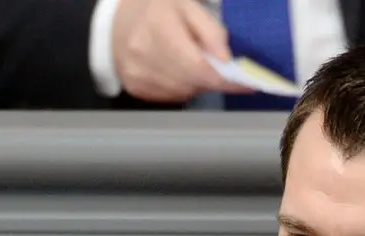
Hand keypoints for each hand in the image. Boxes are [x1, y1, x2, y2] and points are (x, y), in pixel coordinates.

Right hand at [110, 0, 249, 103]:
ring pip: (185, 92)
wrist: (116, 21)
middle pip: (194, 82)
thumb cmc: (155, 8)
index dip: (226, 79)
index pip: (199, 66)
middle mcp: (145, 56)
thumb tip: (227, 60)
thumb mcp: (187, 5)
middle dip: (213, 77)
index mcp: (159, 28)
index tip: (248, 83)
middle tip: (219, 65)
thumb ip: (210, 31)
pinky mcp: (136, 88)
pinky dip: (182, 86)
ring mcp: (138, 75)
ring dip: (197, 82)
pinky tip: (176, 69)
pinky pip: (172, 96)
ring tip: (191, 60)